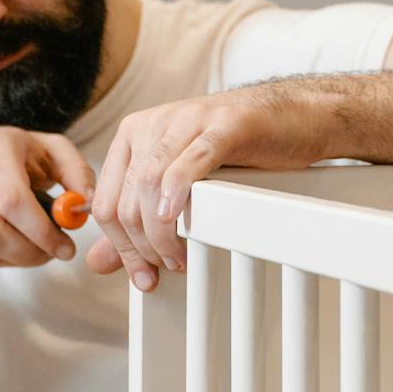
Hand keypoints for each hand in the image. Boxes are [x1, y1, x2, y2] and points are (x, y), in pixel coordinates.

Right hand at [0, 128, 97, 268]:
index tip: (67, 246)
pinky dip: (4, 257)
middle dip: (32, 251)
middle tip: (57, 253)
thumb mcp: (47, 149)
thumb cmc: (12, 155)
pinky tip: (14, 242)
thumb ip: (75, 171)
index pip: (12, 200)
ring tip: (38, 246)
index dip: (42, 231)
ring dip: (21, 256)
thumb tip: (87, 204)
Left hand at [87, 83, 335, 289]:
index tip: (142, 275)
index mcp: (134, 135)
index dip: (120, 247)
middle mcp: (154, 123)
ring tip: (179, 257)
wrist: (294, 117)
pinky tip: (177, 218)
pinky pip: (191, 160)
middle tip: (165, 269)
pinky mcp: (224, 124)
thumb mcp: (181, 186)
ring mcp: (188, 120)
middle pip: (128, 199)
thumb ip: (139, 223)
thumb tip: (98, 263)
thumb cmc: (241, 151)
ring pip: (151, 184)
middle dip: (142, 246)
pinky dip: (178, 192)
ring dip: (161, 232)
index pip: (106, 202)